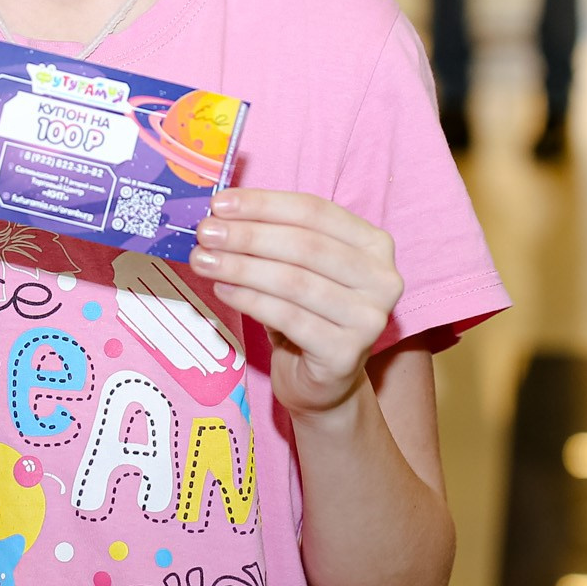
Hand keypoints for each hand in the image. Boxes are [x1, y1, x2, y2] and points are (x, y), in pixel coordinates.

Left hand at [188, 189, 402, 419]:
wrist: (321, 381)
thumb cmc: (305, 312)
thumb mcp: (296, 266)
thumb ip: (272, 236)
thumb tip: (219, 214)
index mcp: (373, 243)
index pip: (315, 211)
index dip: (264, 204)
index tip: (219, 204)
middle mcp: (382, 278)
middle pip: (305, 245)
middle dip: (248, 236)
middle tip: (205, 233)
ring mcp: (369, 318)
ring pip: (294, 281)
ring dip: (241, 267)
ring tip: (204, 261)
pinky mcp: (346, 353)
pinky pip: (288, 318)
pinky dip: (250, 301)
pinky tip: (223, 290)